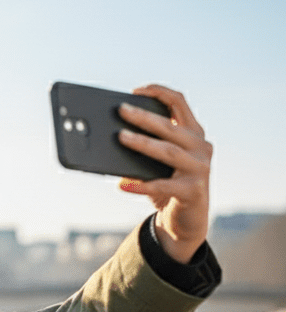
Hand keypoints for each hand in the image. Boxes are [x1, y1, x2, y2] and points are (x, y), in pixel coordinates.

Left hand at [116, 84, 210, 263]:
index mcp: (193, 133)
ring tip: (120, 137)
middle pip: (169, 127)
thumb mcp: (156, 164)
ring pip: (167, 151)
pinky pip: (163, 185)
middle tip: (120, 110)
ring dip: (142, 143)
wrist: (186, 220)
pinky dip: (142, 185)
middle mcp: (201, 147)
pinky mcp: (193, 191)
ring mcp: (200, 168)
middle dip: (143, 117)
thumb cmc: (167, 185)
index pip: (179, 103)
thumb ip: (142, 149)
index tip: (136, 90)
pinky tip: (123, 185)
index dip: (159, 93)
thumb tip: (111, 139)